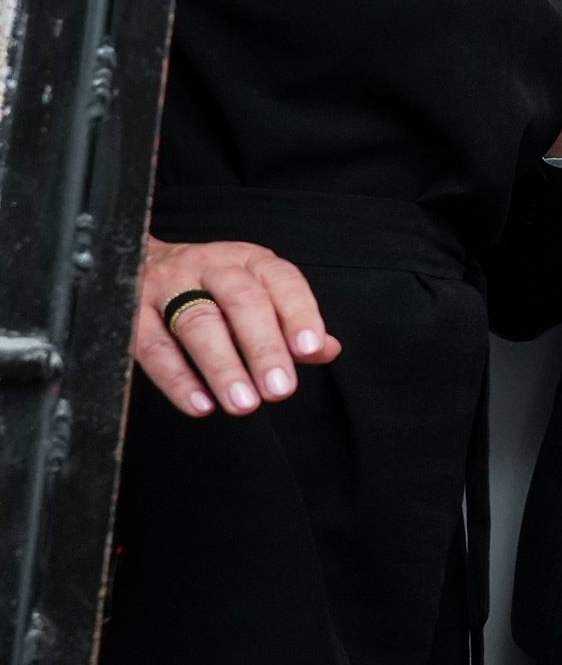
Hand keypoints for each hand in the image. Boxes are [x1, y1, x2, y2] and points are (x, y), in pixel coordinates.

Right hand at [132, 237, 341, 416]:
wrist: (136, 260)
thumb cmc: (209, 285)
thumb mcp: (255, 291)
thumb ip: (290, 321)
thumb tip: (327, 349)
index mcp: (248, 260)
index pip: (280, 281)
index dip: (298, 314)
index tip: (310, 349)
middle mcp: (209, 267)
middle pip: (241, 302)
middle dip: (263, 347)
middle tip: (279, 388)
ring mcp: (167, 286)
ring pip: (197, 324)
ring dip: (223, 367)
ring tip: (244, 403)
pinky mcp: (131, 312)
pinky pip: (154, 347)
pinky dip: (178, 379)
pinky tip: (200, 404)